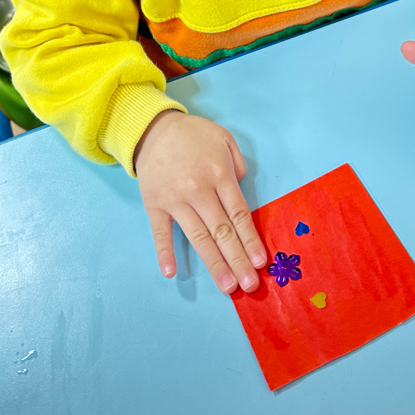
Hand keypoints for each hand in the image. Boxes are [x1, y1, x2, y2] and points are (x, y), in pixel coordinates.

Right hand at [134, 110, 266, 293]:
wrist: (153, 128)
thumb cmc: (193, 135)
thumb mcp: (224, 138)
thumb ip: (238, 166)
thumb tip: (241, 192)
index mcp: (219, 175)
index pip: (239, 214)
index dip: (251, 240)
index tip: (261, 262)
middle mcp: (198, 190)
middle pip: (222, 231)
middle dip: (238, 260)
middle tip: (249, 285)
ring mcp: (175, 200)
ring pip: (198, 237)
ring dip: (213, 263)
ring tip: (227, 286)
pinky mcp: (154, 205)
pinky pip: (160, 232)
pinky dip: (164, 252)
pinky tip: (171, 272)